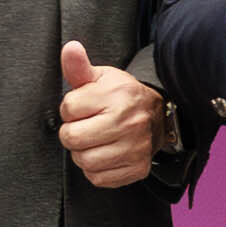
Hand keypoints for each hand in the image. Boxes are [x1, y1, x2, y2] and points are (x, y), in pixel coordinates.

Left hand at [51, 40, 163, 188]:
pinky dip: (96, 170)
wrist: (157, 115)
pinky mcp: (137, 168)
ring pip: (84, 161)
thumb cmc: (120, 96)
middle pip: (72, 138)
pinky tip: (104, 154)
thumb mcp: (100, 77)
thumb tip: (70, 48)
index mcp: (116, 96)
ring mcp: (135, 148)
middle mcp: (128, 122)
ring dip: (82, 153)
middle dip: (72, 133)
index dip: (70, 109)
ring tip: (94, 141)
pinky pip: (98, 178)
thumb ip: (79, 66)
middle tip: (84, 126)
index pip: (68, 109)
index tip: (83, 107)